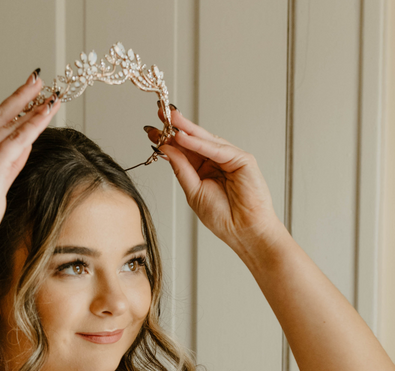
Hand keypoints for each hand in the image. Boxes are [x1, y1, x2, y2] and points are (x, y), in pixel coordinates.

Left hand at [144, 106, 284, 258]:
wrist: (243, 231)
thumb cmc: (222, 217)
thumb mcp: (193, 192)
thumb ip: (181, 169)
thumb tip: (166, 150)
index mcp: (204, 171)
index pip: (184, 151)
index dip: (168, 141)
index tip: (151, 132)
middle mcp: (217, 162)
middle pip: (193, 141)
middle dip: (176, 128)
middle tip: (159, 114)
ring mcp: (230, 158)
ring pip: (205, 140)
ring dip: (187, 129)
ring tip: (170, 119)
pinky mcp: (242, 159)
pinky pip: (217, 149)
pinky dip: (199, 143)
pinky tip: (184, 137)